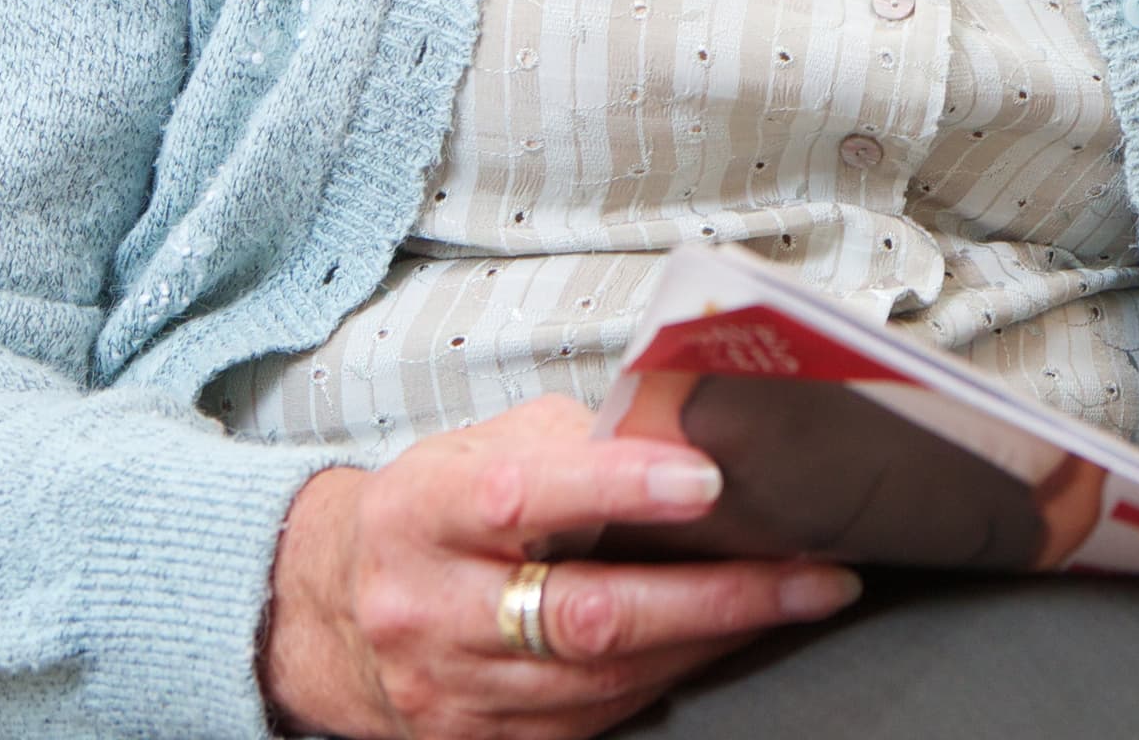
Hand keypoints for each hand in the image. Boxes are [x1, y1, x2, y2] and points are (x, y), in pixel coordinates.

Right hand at [260, 397, 862, 738]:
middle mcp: (433, 611)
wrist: (329, 613)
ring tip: (795, 598)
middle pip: (585, 614)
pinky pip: (596, 718)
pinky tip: (723, 640)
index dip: (617, 487)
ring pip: (604, 679)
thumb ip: (579, 439)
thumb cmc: (428, 513)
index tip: (704, 480)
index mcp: (426, 515)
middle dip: (714, 596)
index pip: (522, 499)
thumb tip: (690, 427)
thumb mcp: (481, 448)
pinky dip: (673, 675)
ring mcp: (455, 690)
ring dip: (714, 639)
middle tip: (808, 572)